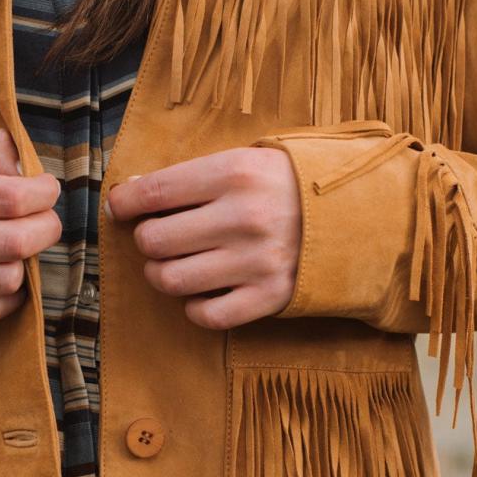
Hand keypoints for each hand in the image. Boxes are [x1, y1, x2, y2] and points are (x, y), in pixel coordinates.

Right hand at [0, 128, 61, 327]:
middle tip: (42, 220)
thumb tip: (27, 169)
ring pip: (9, 278)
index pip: (11, 196)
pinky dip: (9, 294)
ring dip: (25, 263)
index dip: (44, 194)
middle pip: (18, 240)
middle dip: (46, 228)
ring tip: (15, 248)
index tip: (45, 190)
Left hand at [104, 146, 300, 328]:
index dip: (124, 202)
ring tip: (173, 265)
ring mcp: (257, 261)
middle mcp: (244, 218)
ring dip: (161, 275)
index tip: (120, 207)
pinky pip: (206, 315)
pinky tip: (202, 291)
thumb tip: (131, 194)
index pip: (154, 191)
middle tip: (159, 237)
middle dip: (146, 240)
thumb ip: (192, 176)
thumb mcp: (246, 161)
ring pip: (171, 280)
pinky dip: (194, 307)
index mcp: (235, 174)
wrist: (357, 215)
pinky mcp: (269, 297)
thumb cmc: (286, 186)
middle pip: (154, 241)